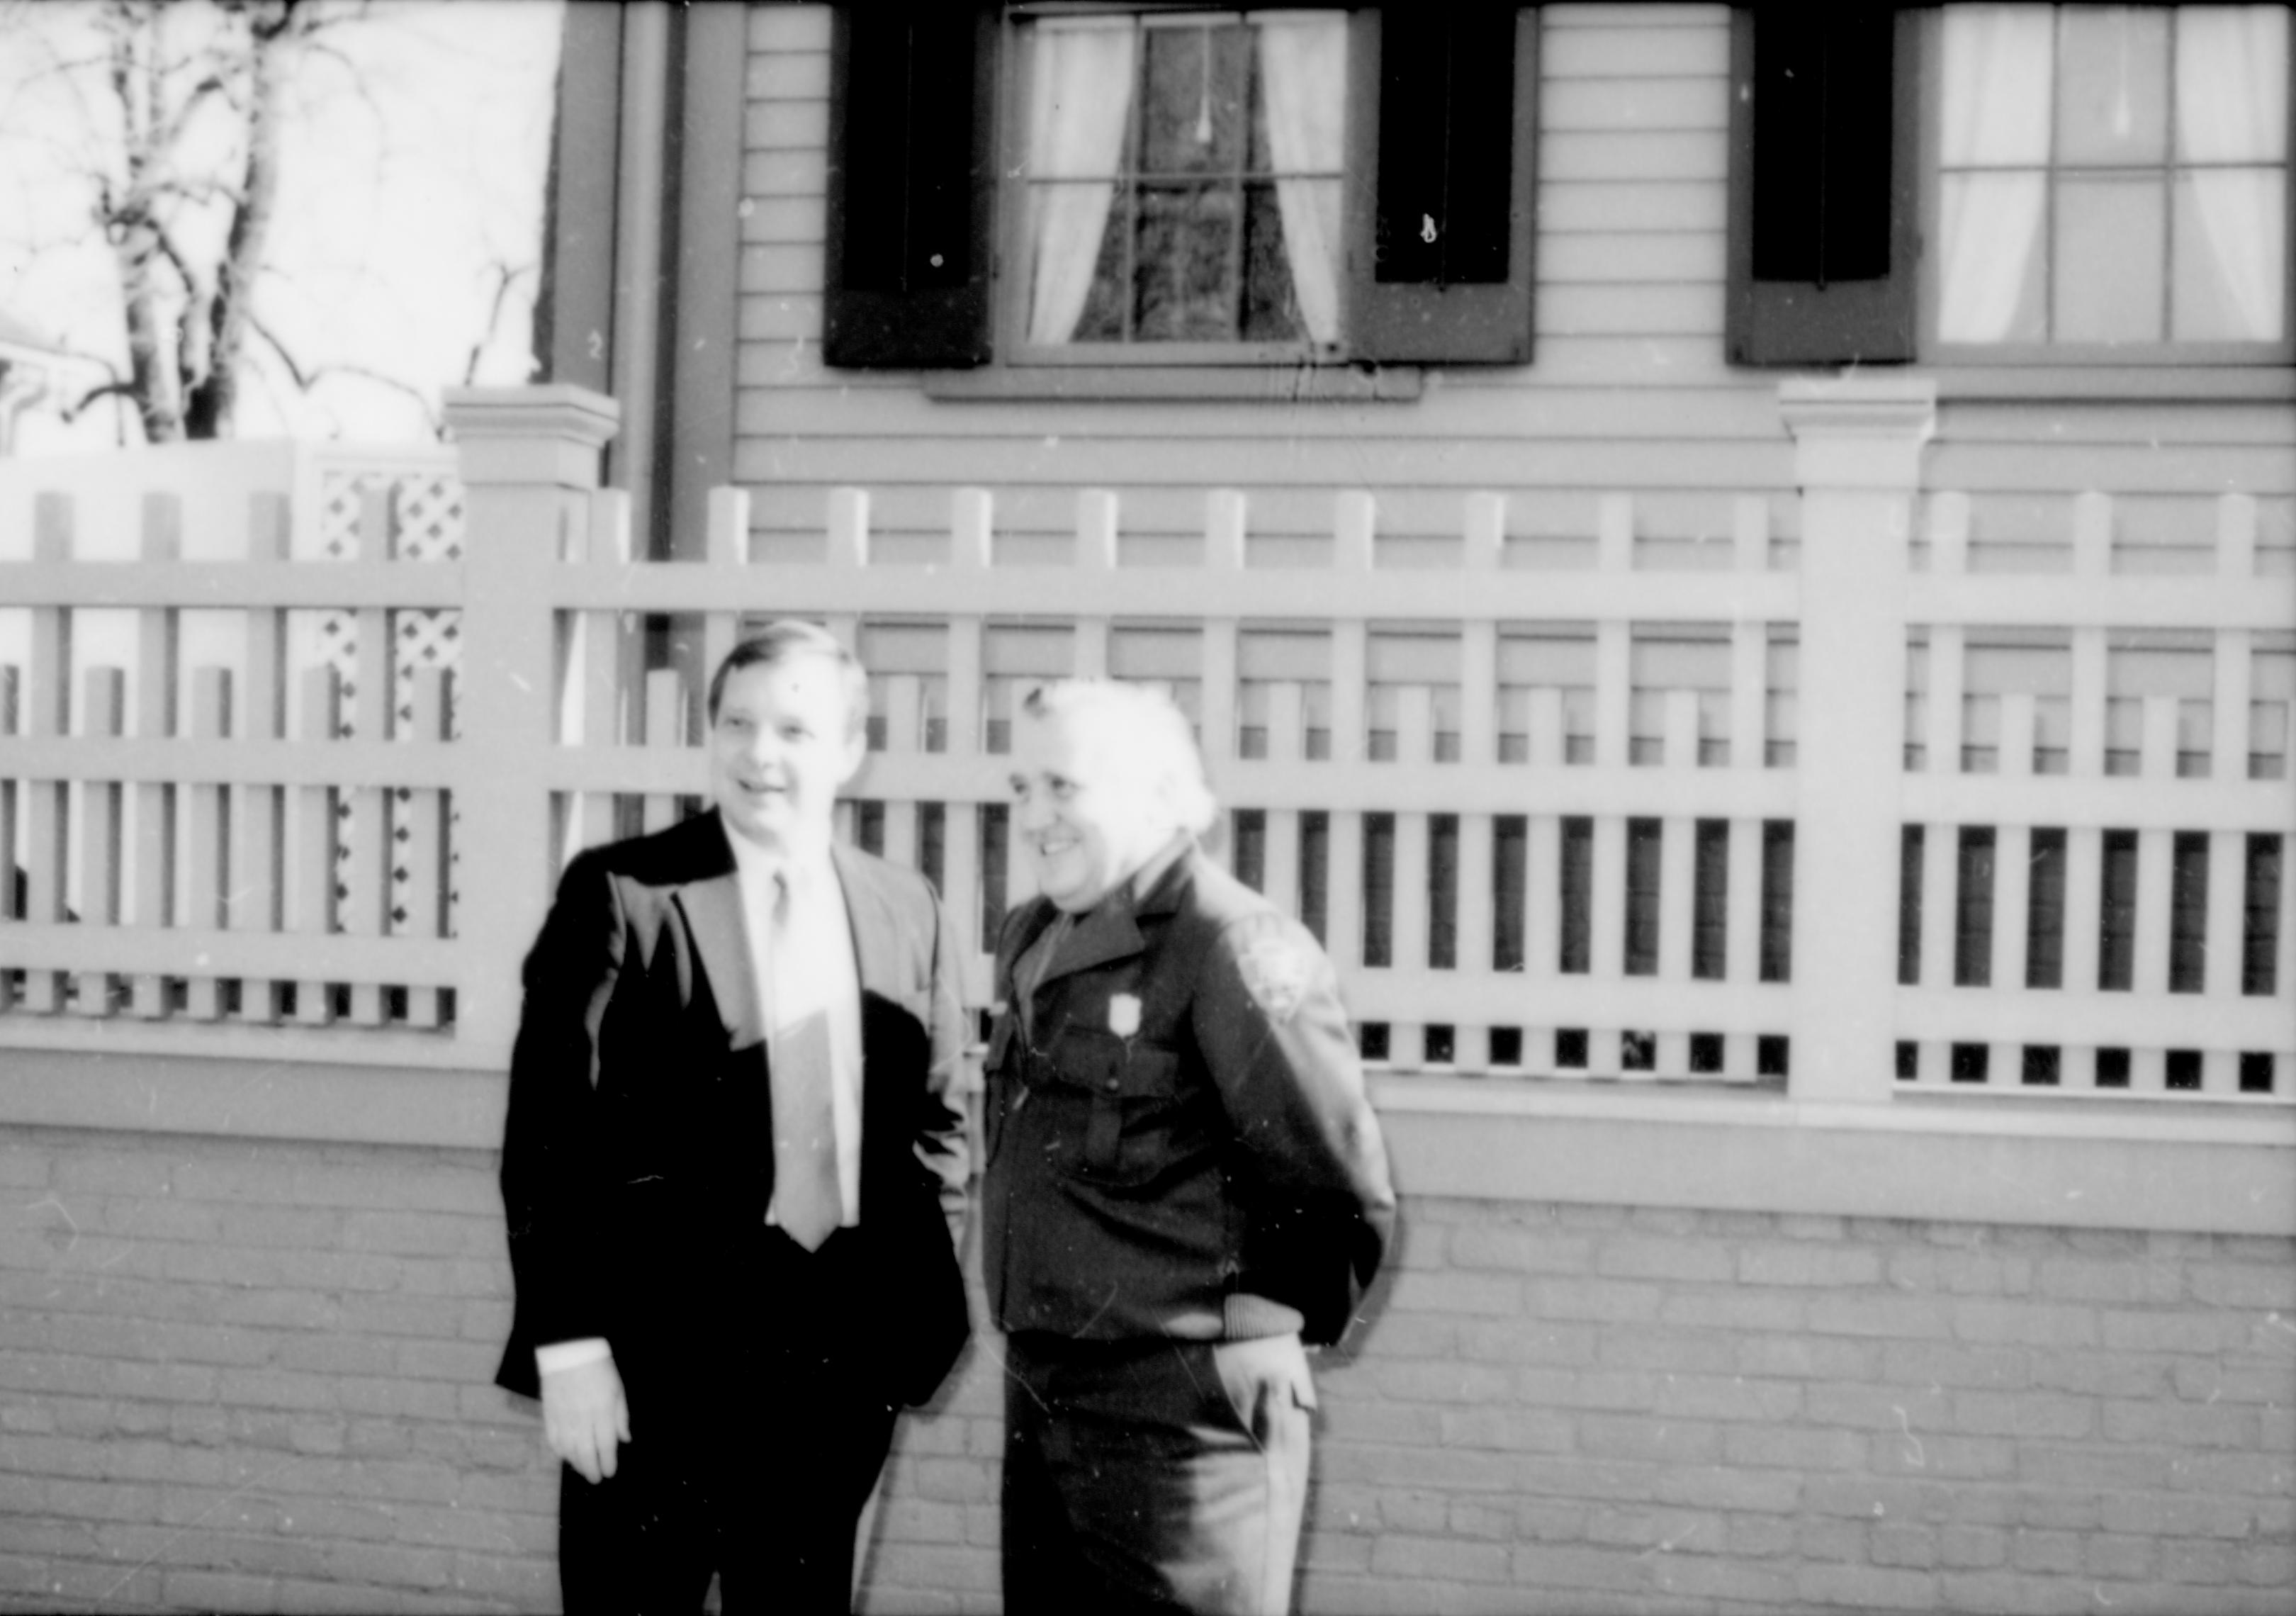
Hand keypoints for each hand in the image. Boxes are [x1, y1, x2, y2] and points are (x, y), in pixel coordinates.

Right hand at [540, 1355, 629, 1483]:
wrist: (569, 1350)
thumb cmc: (600, 1368)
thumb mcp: (618, 1389)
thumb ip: (621, 1416)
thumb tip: (625, 1440)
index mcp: (602, 1410)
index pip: (606, 1444)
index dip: (608, 1462)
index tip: (610, 1473)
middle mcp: (582, 1417)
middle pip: (586, 1452)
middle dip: (591, 1469)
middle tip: (595, 1479)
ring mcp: (563, 1416)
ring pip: (568, 1449)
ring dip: (576, 1463)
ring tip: (583, 1469)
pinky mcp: (549, 1413)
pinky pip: (553, 1439)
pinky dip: (560, 1451)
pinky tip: (566, 1456)